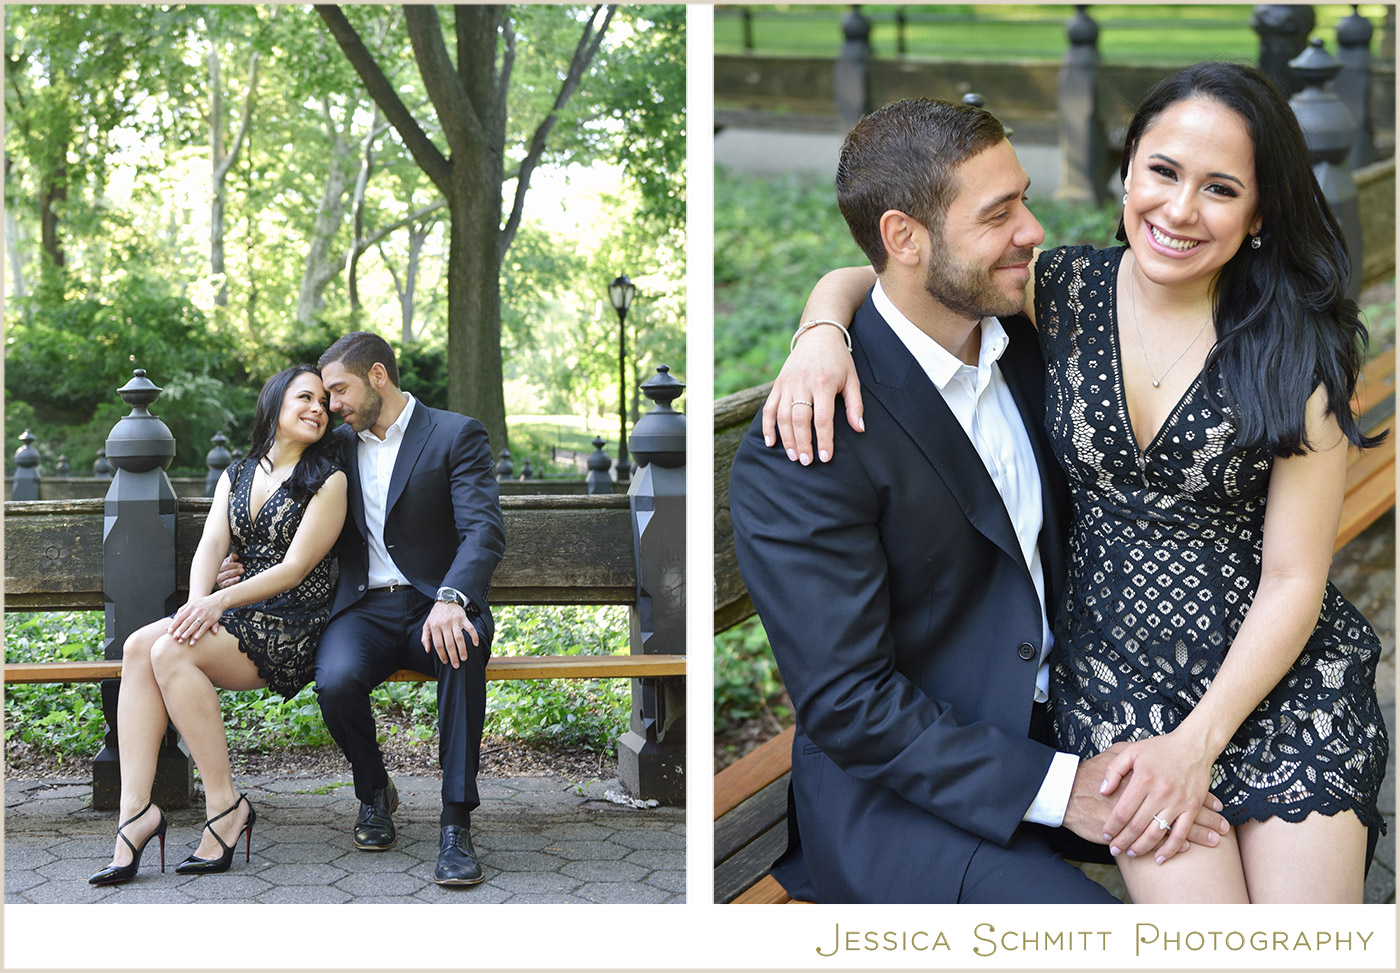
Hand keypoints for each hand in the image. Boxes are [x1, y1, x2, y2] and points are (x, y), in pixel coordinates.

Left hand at [167, 591, 226, 643]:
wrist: (217, 600)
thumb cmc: (202, 603)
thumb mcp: (192, 603)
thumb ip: (183, 610)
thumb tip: (175, 618)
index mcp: (191, 607)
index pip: (180, 616)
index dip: (174, 624)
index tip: (169, 630)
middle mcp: (197, 611)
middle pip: (186, 622)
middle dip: (180, 630)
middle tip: (174, 637)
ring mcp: (204, 615)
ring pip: (194, 625)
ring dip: (188, 632)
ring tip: (182, 638)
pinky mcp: (211, 620)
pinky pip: (204, 627)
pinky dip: (200, 633)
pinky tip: (195, 638)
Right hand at [215, 552, 243, 588]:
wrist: (223, 575)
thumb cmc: (226, 567)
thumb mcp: (228, 561)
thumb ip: (232, 558)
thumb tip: (236, 556)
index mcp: (218, 567)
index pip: (226, 566)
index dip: (233, 565)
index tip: (240, 565)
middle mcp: (218, 575)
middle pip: (227, 573)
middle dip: (235, 571)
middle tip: (242, 570)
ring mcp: (220, 581)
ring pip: (227, 581)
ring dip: (234, 579)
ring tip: (239, 577)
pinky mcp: (223, 586)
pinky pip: (228, 586)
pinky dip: (232, 584)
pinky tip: (237, 581)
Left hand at [420, 600, 478, 668]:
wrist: (446, 599)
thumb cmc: (436, 615)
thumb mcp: (427, 625)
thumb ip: (425, 638)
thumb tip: (427, 650)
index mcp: (435, 627)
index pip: (438, 644)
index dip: (442, 655)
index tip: (445, 662)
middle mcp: (445, 624)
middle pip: (449, 643)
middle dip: (453, 656)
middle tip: (456, 665)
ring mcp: (455, 622)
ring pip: (459, 638)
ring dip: (462, 649)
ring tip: (464, 658)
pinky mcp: (464, 619)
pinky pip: (470, 628)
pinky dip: (474, 636)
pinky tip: (475, 644)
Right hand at [761, 325, 861, 464]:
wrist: (818, 335)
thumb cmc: (838, 360)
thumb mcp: (852, 379)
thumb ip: (855, 405)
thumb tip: (859, 429)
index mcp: (823, 383)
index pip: (822, 418)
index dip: (824, 440)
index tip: (825, 457)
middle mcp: (803, 384)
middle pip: (800, 420)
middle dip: (803, 443)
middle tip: (807, 462)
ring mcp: (787, 384)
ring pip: (783, 416)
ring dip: (787, 439)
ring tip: (794, 456)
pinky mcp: (778, 384)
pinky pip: (769, 408)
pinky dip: (767, 426)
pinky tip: (770, 442)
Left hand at [1098, 730, 1225, 863]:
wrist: (1194, 745)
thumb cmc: (1160, 748)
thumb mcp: (1131, 751)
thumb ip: (1113, 770)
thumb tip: (1103, 791)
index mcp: (1142, 779)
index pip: (1122, 811)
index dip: (1112, 827)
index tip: (1106, 835)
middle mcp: (1160, 792)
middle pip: (1137, 826)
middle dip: (1123, 841)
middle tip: (1114, 850)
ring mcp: (1177, 801)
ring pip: (1157, 833)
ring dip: (1142, 847)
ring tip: (1131, 853)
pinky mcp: (1192, 807)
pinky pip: (1181, 834)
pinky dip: (1170, 849)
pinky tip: (1160, 858)